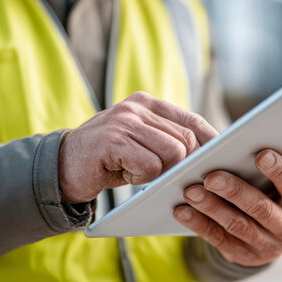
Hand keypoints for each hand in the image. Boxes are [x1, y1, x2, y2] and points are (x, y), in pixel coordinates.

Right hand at [58, 92, 218, 202]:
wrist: (60, 167)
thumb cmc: (108, 159)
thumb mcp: (140, 143)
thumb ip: (168, 139)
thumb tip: (209, 154)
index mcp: (147, 103)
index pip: (193, 120)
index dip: (211, 142)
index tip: (220, 160)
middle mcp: (137, 106)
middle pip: (186, 140)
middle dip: (182, 164)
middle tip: (163, 176)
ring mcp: (124, 121)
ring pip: (172, 152)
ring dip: (159, 172)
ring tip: (137, 172)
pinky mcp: (112, 140)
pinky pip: (149, 166)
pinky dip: (141, 178)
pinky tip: (124, 175)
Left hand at [174, 149, 281, 265]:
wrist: (264, 235)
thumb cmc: (274, 195)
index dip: (279, 171)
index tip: (260, 154)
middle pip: (261, 208)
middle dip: (235, 190)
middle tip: (211, 176)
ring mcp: (266, 247)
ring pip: (236, 225)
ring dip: (211, 207)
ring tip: (190, 190)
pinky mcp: (242, 256)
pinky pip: (218, 239)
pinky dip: (199, 223)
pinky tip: (183, 210)